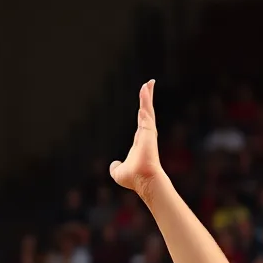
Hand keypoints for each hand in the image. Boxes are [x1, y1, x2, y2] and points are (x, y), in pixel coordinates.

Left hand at [109, 80, 163, 198]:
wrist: (143, 180)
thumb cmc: (133, 178)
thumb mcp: (118, 173)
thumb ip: (115, 168)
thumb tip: (113, 165)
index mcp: (140, 142)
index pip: (141, 123)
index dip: (142, 113)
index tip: (143, 105)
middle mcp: (145, 135)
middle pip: (146, 112)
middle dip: (147, 99)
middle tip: (149, 85)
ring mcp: (148, 132)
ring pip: (148, 109)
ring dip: (147, 95)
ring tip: (148, 82)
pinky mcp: (149, 130)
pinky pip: (147, 111)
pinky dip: (146, 100)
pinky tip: (145, 89)